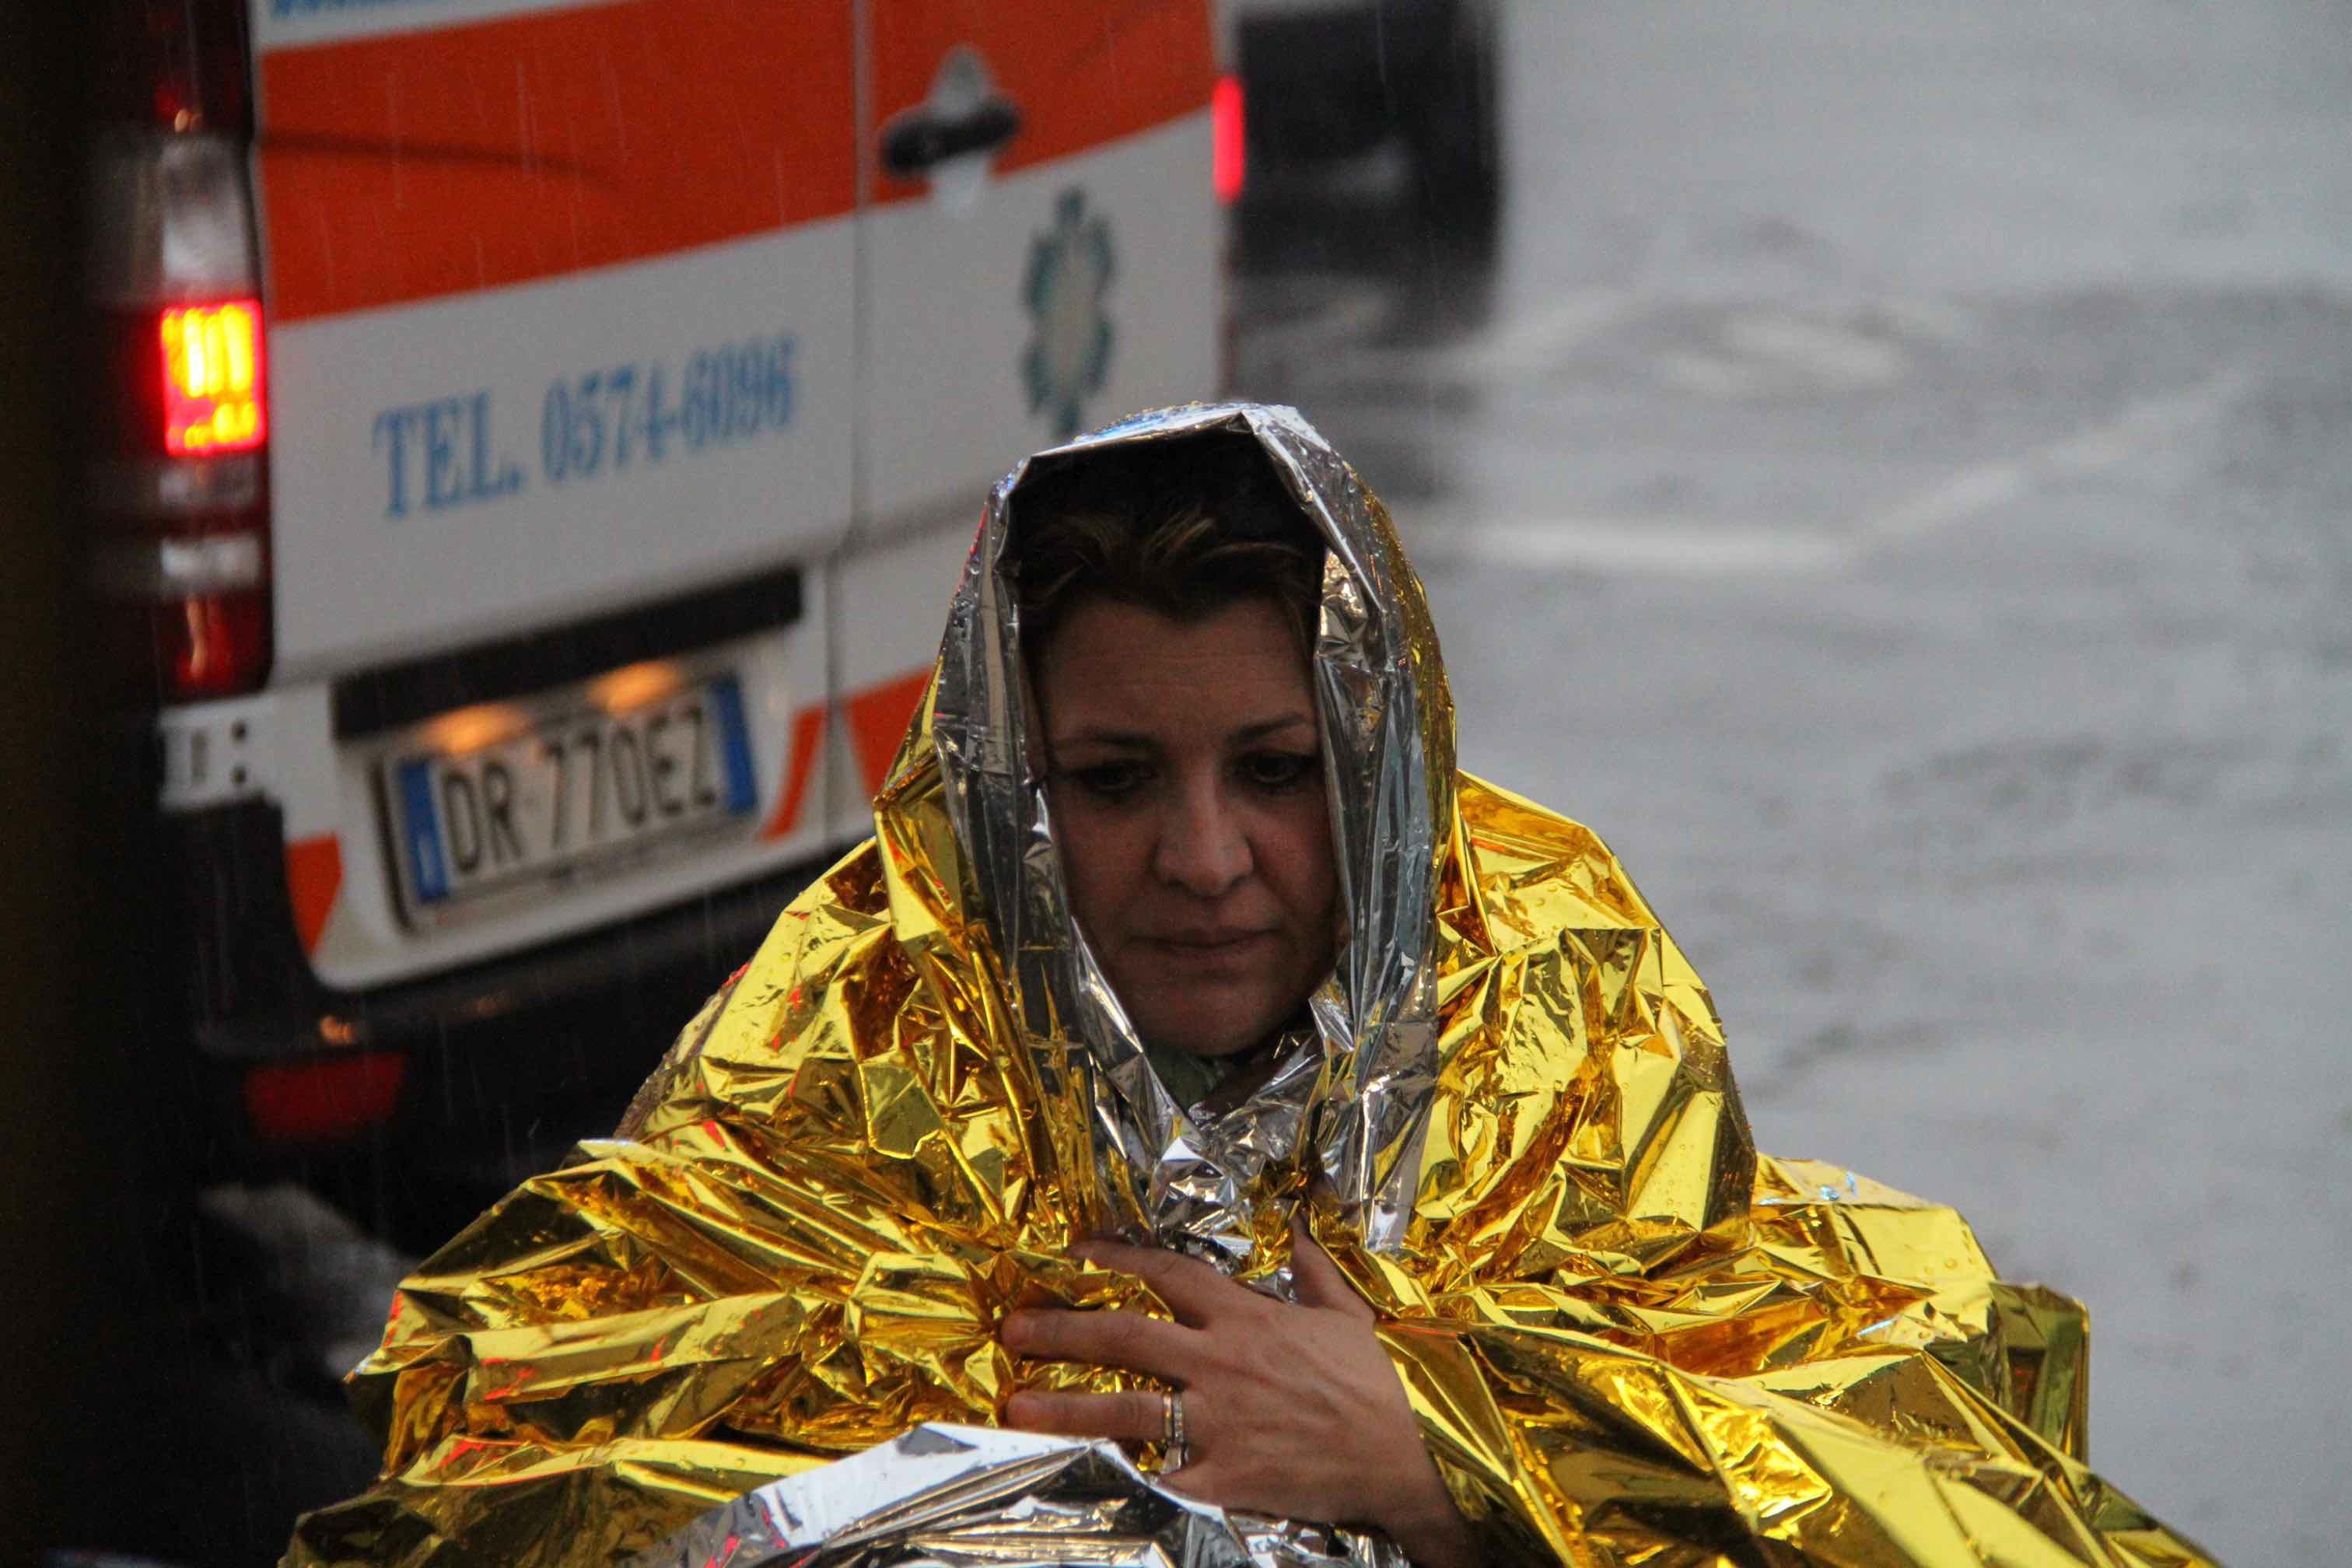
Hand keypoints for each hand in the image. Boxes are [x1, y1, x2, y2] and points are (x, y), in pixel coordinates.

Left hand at [998, 1221, 1476, 1567]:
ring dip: (1064, 1404)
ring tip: (1015, 1405)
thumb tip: (1299, 1226)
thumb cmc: (1384, 1381)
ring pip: (1124, 1406)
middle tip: (1011, 1330)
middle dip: (1061, 1330)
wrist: (1415, 1451)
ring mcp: (1219, 1420)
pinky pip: (1162, 1476)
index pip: (1166, 1273)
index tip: (1075, 1252)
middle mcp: (1221, 1361)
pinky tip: (1079, 1475)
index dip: (1116, 1259)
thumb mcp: (1349, 1311)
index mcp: (1246, 1315)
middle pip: (1123, 1336)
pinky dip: (1122, 1477)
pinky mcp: (1226, 1475)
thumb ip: (1313, 1269)